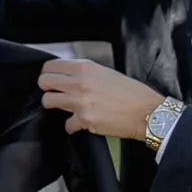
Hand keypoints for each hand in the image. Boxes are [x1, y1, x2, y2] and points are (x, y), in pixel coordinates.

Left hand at [39, 60, 162, 140]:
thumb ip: (85, 73)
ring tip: (63, 107)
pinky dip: (71, 126)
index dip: (48, 72)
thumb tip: (70, 77)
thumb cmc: (132, 93)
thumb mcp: (107, 73)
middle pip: (44, 82)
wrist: (147, 112)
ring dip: (54, 105)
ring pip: (48, 101)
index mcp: (86, 68)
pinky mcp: (84, 120)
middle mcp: (80, 83)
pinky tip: (78, 123)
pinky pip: (66, 124)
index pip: (52, 65)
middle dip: (46, 88)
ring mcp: (80, 102)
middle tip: (52, 92)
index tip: (50, 78)